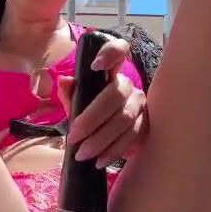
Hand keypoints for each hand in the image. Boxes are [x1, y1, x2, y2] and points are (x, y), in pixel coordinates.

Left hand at [58, 36, 147, 169]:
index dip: (111, 53)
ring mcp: (141, 106)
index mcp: (112, 73)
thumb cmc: (91, 115)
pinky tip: (100, 160)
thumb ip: (70, 93)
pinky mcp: (146, 125)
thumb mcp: (77, 104)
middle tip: (73, 137)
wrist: (110, 138)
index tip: (95, 67)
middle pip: (115, 95)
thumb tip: (64, 81)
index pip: (119, 51)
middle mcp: (129, 86)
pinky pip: (132, 137)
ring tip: (83, 154)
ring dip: (101, 139)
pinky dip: (114, 150)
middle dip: (92, 118)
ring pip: (124, 120)